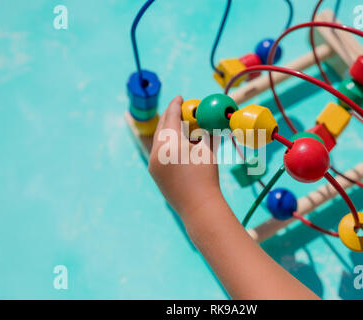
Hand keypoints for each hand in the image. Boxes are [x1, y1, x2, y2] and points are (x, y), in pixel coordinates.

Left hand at [148, 96, 221, 220]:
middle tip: (178, 108)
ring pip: (159, 140)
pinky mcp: (154, 173)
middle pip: (161, 127)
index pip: (171, 117)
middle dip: (170, 116)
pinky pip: (158, 152)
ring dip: (168, 130)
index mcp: (171, 143)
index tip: (180, 97)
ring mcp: (153, 163)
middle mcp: (157, 152)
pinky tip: (177, 144)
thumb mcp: (208, 150)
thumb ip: (207, 132)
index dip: (176, 105)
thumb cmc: (206, 176)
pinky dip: (166, 144)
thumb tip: (209, 119)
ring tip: (179, 125)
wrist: (198, 206)